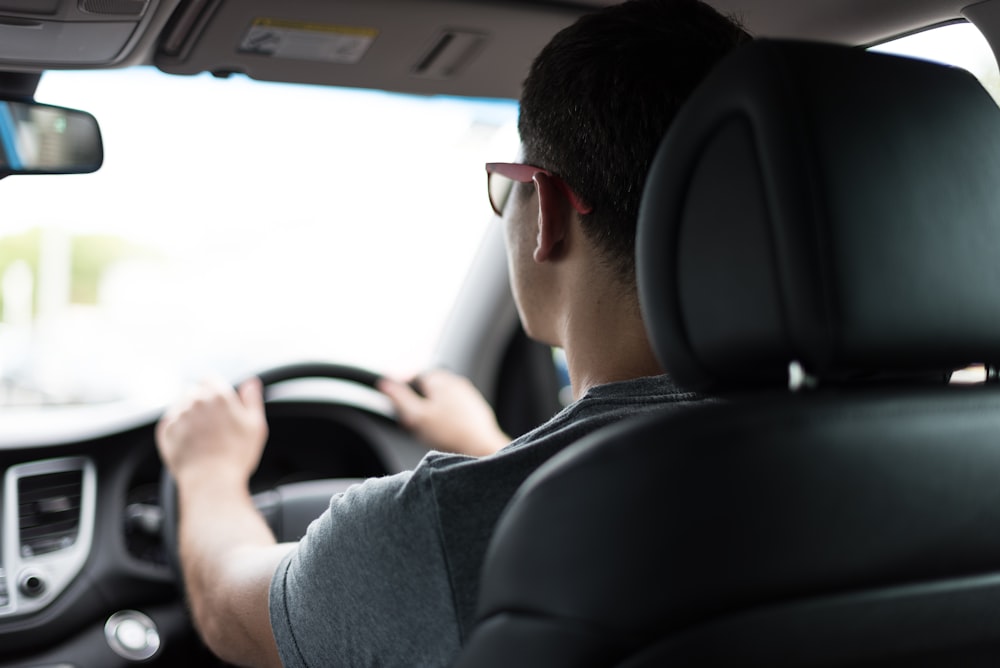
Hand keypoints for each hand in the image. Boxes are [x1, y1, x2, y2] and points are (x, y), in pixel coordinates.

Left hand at [156, 377, 268, 486]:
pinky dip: (178, 429)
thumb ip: (252, 399)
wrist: (211, 482)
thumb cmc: (236, 456)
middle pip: (194, 392)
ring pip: (181, 407)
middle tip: (214, 426)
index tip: (220, 406)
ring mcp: (178, 416)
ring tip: (202, 437)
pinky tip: (191, 443)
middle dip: (202, 404)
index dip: (216, 390)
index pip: (210, 379)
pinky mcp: (165, 431)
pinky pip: (171, 423)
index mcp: (217, 395)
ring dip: (189, 415)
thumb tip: (251, 383)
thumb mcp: (255, 425)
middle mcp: (194, 401)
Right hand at [377, 369, 508, 456]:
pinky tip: (446, 433)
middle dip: (419, 403)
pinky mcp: (476, 408)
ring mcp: (468, 394)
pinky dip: (447, 418)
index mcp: (440, 380)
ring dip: (433, 411)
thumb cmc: (450, 434)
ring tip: (431, 430)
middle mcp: (456, 382)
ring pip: (442, 399)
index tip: (402, 409)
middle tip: (415, 422)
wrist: (481, 448)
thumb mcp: (416, 416)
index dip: (404, 393)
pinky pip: (455, 409)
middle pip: (429, 389)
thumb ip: (399, 398)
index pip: (415, 377)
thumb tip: (385, 383)